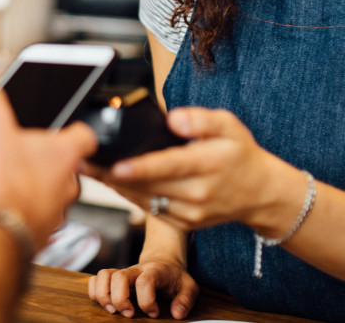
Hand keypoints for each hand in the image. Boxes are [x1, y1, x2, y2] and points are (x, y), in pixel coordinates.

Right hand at [0, 88, 98, 244]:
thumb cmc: (5, 183)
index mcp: (63, 155)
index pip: (84, 137)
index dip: (71, 129)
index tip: (61, 128)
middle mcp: (63, 186)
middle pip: (51, 165)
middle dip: (23, 157)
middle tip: (1, 150)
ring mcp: (48, 212)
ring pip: (23, 190)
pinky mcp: (29, 233)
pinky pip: (5, 211)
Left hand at [84, 106, 292, 231]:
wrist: (261, 194)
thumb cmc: (241, 154)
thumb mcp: (230, 125)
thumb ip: (201, 119)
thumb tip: (174, 119)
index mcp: (209, 165)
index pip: (169, 167)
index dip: (141, 168)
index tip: (116, 166)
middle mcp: (199, 193)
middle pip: (149, 186)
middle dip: (112, 175)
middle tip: (83, 160)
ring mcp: (191, 213)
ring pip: (145, 201)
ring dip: (114, 187)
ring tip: (88, 169)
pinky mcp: (185, 224)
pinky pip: (151, 210)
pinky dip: (130, 197)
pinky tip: (112, 183)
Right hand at [87, 259, 198, 318]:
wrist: (163, 261)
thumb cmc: (174, 278)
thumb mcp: (189, 286)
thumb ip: (185, 299)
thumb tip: (177, 314)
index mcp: (155, 271)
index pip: (145, 282)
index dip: (147, 301)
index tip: (154, 313)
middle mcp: (135, 270)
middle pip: (119, 277)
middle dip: (120, 299)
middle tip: (129, 314)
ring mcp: (122, 273)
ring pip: (103, 275)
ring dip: (103, 295)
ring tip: (112, 310)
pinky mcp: (113, 278)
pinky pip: (95, 279)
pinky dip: (94, 291)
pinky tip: (105, 303)